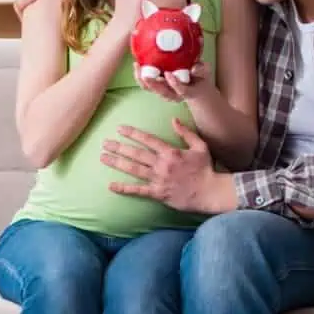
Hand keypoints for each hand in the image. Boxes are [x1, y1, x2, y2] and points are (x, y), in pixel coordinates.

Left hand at [100, 118, 236, 213]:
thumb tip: (173, 120)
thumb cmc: (206, 169)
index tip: (119, 129)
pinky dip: (124, 189)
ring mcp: (158, 180)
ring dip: (117, 163)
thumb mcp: (200, 146)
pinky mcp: (158, 193)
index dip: (132, 133)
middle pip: (136, 154)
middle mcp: (161, 165)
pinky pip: (138, 191)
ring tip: (103, 157)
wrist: (210, 192)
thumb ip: (186, 133)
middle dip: (119, 147)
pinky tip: (111, 185)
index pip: (147, 140)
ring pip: (133, 169)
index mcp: (170, 152)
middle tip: (105, 143)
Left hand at [134, 61, 209, 102]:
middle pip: (162, 92)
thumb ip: (202, 70)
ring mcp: (165, 92)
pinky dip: (140, 78)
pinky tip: (136, 66)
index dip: (175, 84)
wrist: (197, 88)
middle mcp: (174, 95)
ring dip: (143, 80)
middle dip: (153, 84)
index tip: (169, 74)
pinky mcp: (158, 88)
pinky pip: (147, 86)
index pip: (181, 90)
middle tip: (146, 74)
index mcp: (187, 92)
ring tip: (137, 67)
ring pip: (152, 90)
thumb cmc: (200, 78)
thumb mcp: (205, 73)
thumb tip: (194, 69)